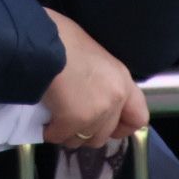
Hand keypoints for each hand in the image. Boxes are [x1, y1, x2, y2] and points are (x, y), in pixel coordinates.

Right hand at [39, 8, 147, 148]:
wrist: (40, 41)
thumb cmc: (62, 38)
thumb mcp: (91, 53)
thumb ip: (99, 77)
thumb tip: (87, 88)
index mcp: (121, 79)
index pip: (138, 118)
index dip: (121, 126)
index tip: (103, 122)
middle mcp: (114, 98)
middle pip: (104, 134)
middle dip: (86, 131)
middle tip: (71, 119)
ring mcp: (95, 112)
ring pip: (83, 140)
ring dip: (69, 134)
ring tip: (55, 120)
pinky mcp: (72, 120)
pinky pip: (60, 136)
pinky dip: (51, 132)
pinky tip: (44, 122)